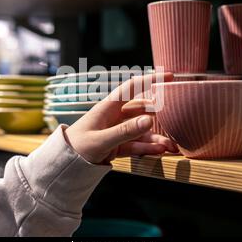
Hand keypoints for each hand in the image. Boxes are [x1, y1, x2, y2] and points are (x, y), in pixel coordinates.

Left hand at [63, 73, 177, 164]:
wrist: (64, 165)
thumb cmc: (77, 147)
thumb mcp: (101, 140)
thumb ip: (125, 131)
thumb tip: (150, 119)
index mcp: (108, 107)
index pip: (132, 88)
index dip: (150, 80)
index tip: (170, 76)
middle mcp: (114, 116)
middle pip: (142, 111)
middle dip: (159, 117)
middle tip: (178, 121)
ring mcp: (117, 131)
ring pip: (141, 130)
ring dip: (156, 137)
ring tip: (171, 147)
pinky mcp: (117, 145)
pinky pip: (136, 144)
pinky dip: (147, 147)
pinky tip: (159, 151)